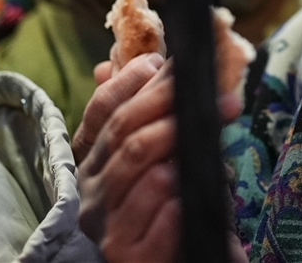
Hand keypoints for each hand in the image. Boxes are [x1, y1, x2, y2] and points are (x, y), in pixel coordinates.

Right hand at [77, 59, 244, 262]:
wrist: (194, 258)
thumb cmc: (181, 206)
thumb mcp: (169, 155)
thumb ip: (152, 114)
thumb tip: (146, 58)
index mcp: (94, 164)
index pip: (102, 112)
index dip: (131, 82)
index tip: (164, 61)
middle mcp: (91, 193)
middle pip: (125, 132)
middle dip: (167, 101)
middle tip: (209, 89)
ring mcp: (107, 226)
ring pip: (140, 167)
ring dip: (177, 140)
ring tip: (209, 128)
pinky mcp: (129, 256)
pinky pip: (160, 214)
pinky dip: (179, 197)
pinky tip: (193, 189)